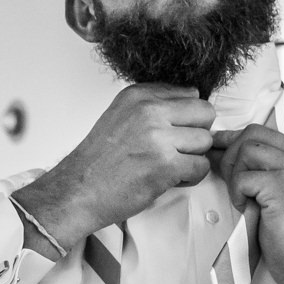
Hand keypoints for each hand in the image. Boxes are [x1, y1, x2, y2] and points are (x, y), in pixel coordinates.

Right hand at [16, 84, 214, 245]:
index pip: (191, 93)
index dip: (187, 117)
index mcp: (138, 96)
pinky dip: (190, 177)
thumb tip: (191, 100)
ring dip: (193, 157)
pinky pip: (202, 166)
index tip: (172, 131)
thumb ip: (153, 106)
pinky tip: (169, 178)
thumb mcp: (121, 116)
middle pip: (205, 113)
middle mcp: (148, 111)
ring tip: (170, 165)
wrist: (78, 191)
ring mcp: (157, 137)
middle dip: (197, 133)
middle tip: (178, 149)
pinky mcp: (165, 165)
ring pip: (206, 141)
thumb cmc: (99, 161)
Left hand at [210, 124, 283, 283]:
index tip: (218, 148)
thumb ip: (266, 170)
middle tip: (227, 179)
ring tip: (244, 199)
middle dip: (231, 154)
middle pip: (252, 134)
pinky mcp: (282, 185)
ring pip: (246, 151)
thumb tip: (223, 150)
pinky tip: (249, 209)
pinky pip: (243, 177)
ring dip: (235, 175)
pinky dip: (238, 193)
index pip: (264, 131)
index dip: (235, 139)